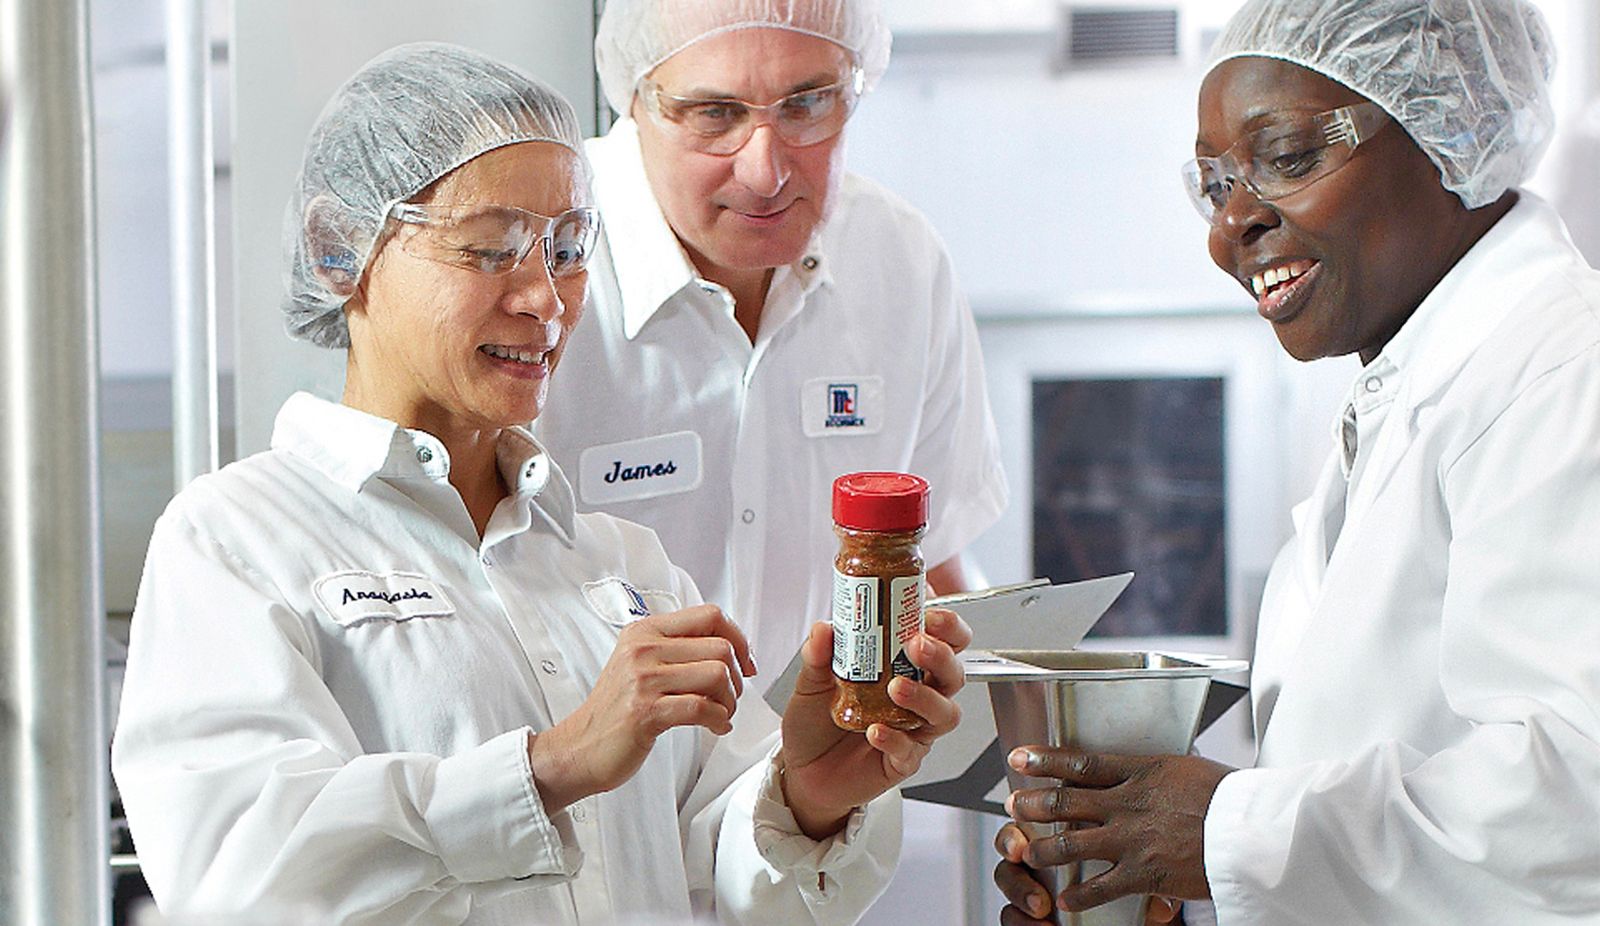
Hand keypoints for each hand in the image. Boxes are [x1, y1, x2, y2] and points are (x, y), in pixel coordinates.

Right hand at [528, 605, 755, 811]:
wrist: (580, 746)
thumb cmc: (618, 709)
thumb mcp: (641, 663)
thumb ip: (679, 649)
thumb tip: (734, 649)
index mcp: (646, 630)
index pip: (710, 615)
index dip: (739, 639)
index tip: (745, 664)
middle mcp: (643, 648)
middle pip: (721, 647)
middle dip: (736, 679)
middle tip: (729, 699)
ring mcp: (643, 679)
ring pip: (716, 675)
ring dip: (729, 701)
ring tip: (720, 715)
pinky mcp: (645, 711)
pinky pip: (702, 707)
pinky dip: (719, 720)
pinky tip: (715, 727)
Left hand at [777, 607, 970, 838]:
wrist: (802, 771)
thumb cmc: (816, 721)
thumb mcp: (811, 681)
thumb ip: (818, 654)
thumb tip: (823, 628)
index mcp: (901, 666)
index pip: (941, 639)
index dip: (945, 624)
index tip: (929, 611)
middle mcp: (915, 696)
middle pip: (953, 672)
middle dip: (942, 655)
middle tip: (918, 645)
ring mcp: (912, 729)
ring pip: (944, 712)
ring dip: (925, 697)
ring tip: (895, 688)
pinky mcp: (902, 760)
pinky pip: (911, 750)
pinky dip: (895, 739)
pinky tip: (876, 731)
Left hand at [997, 747, 1232, 913]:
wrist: (1252, 829)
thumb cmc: (1227, 797)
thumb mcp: (1184, 769)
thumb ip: (1151, 772)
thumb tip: (1137, 771)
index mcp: (1139, 771)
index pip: (1079, 762)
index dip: (1044, 759)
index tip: (1019, 756)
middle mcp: (1128, 803)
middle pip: (1065, 801)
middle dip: (1032, 804)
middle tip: (1012, 805)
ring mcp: (1132, 839)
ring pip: (1071, 843)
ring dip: (1043, 849)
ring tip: (1028, 852)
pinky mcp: (1144, 873)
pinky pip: (1100, 887)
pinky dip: (1079, 895)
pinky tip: (1065, 900)